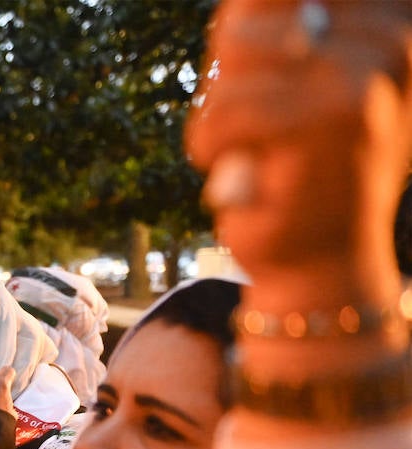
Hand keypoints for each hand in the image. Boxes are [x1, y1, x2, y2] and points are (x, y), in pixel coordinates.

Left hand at [187, 0, 411, 316]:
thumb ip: (278, 28)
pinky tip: (242, 179)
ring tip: (254, 150)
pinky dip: (210, 145)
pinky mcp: (330, 121)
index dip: (243, 36)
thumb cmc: (299, 170)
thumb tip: (240, 2)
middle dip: (228, 74)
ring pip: (234, 52)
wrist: (323, 267)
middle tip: (256, 129)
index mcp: (388, 25)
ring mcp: (367, 77)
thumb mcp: (294, 81)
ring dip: (220, 109)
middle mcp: (393, 39)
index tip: (265, 88)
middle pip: (247, 13)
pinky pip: (223, 111)